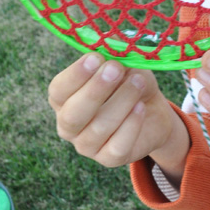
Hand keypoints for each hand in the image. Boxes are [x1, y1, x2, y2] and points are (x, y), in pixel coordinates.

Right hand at [48, 53, 189, 181]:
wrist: (152, 111)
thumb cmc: (129, 83)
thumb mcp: (124, 66)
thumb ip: (115, 59)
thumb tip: (112, 51)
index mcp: (63, 99)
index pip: (58, 90)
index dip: (75, 75)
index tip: (96, 58)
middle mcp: (68, 124)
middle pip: (73, 114)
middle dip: (95, 90)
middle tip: (116, 69)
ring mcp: (86, 145)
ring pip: (98, 128)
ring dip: (121, 102)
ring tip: (138, 82)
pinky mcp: (108, 159)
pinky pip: (116, 146)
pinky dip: (130, 125)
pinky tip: (141, 108)